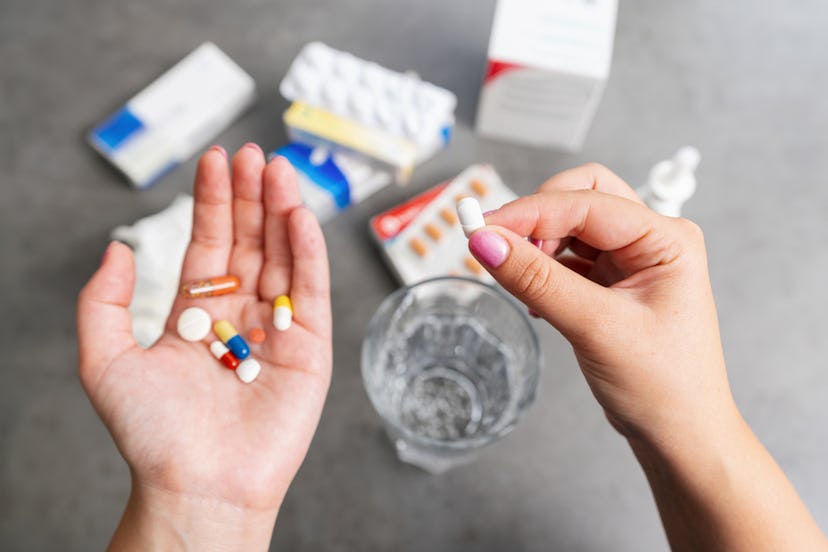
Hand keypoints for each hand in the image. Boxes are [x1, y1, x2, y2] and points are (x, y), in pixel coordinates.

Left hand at [77, 144, 330, 548]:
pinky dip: (310, 253)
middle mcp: (241, 316)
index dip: (214, 203)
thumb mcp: (105, 362)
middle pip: (252, 243)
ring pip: (285, 259)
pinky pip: (313, 292)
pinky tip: (301, 217)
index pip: (211, 245)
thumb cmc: (151, 433)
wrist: (198, 484)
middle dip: (252, 197)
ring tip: (278, 171)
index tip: (217, 160)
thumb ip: (103, 302)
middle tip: (255, 153)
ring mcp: (279, 330)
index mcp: (198, 315)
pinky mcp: (311, 349)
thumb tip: (117, 246)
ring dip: (283, 213)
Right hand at [467, 163, 731, 444]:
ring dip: (538, 244)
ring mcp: (631, 261)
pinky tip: (534, 296)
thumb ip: (538, 281)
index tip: (481, 229)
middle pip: (580, 197)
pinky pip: (567, 257)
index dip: (530, 212)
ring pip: (570, 226)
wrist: (679, 434)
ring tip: (519, 278)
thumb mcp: (596, 327)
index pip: (586, 202)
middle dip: (537, 217)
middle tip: (499, 244)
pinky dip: (543, 268)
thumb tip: (487, 242)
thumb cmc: (664, 385)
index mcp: (666, 239)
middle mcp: (651, 240)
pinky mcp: (611, 282)